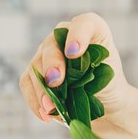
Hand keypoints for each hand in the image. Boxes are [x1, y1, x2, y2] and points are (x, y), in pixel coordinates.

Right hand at [18, 12, 132, 124]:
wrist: (102, 101)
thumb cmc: (108, 84)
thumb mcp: (110, 78)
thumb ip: (92, 76)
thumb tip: (64, 88)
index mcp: (90, 30)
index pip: (84, 23)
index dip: (78, 35)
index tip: (74, 53)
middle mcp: (64, 36)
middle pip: (51, 45)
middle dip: (51, 64)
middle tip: (54, 81)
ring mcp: (46, 53)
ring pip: (36, 66)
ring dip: (42, 89)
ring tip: (50, 109)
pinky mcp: (35, 72)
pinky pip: (27, 83)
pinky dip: (34, 100)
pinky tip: (45, 115)